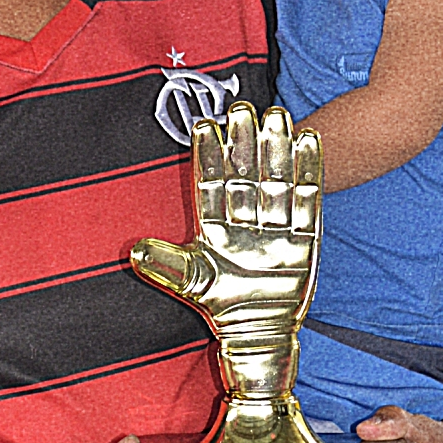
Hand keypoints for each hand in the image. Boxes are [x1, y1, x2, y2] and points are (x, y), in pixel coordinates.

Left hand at [132, 103, 323, 442]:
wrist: (259, 337)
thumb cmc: (221, 309)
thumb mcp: (192, 284)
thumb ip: (166, 265)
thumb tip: (133, 250)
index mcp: (217, 226)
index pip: (212, 184)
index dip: (208, 155)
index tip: (205, 123)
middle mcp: (246, 221)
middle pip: (246, 174)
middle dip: (245, 142)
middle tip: (243, 106)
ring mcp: (276, 227)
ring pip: (276, 180)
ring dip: (277, 149)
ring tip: (278, 115)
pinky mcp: (304, 239)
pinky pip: (308, 201)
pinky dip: (308, 174)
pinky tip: (308, 143)